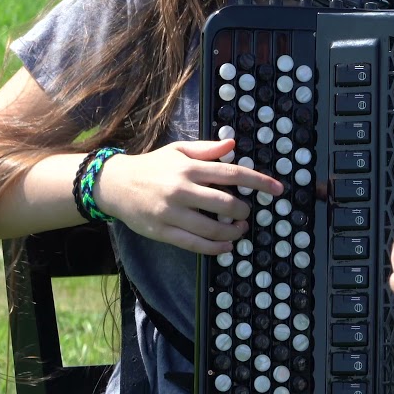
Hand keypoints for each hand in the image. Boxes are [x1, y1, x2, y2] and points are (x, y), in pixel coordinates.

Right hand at [95, 138, 283, 254]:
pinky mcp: (162, 231)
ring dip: (233, 232)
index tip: (279, 189)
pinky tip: (226, 247)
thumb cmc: (152, 166)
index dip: (260, 182)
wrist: (114, 184)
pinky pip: (194, 244)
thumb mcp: (178, 150)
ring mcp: (171, 212)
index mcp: (189, 168)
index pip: (233, 174)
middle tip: (247, 213)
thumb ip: (206, 150)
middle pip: (226, 203)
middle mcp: (182, 190)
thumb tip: (232, 144)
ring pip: (212, 228)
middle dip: (244, 211)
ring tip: (239, 230)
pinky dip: (215, 248)